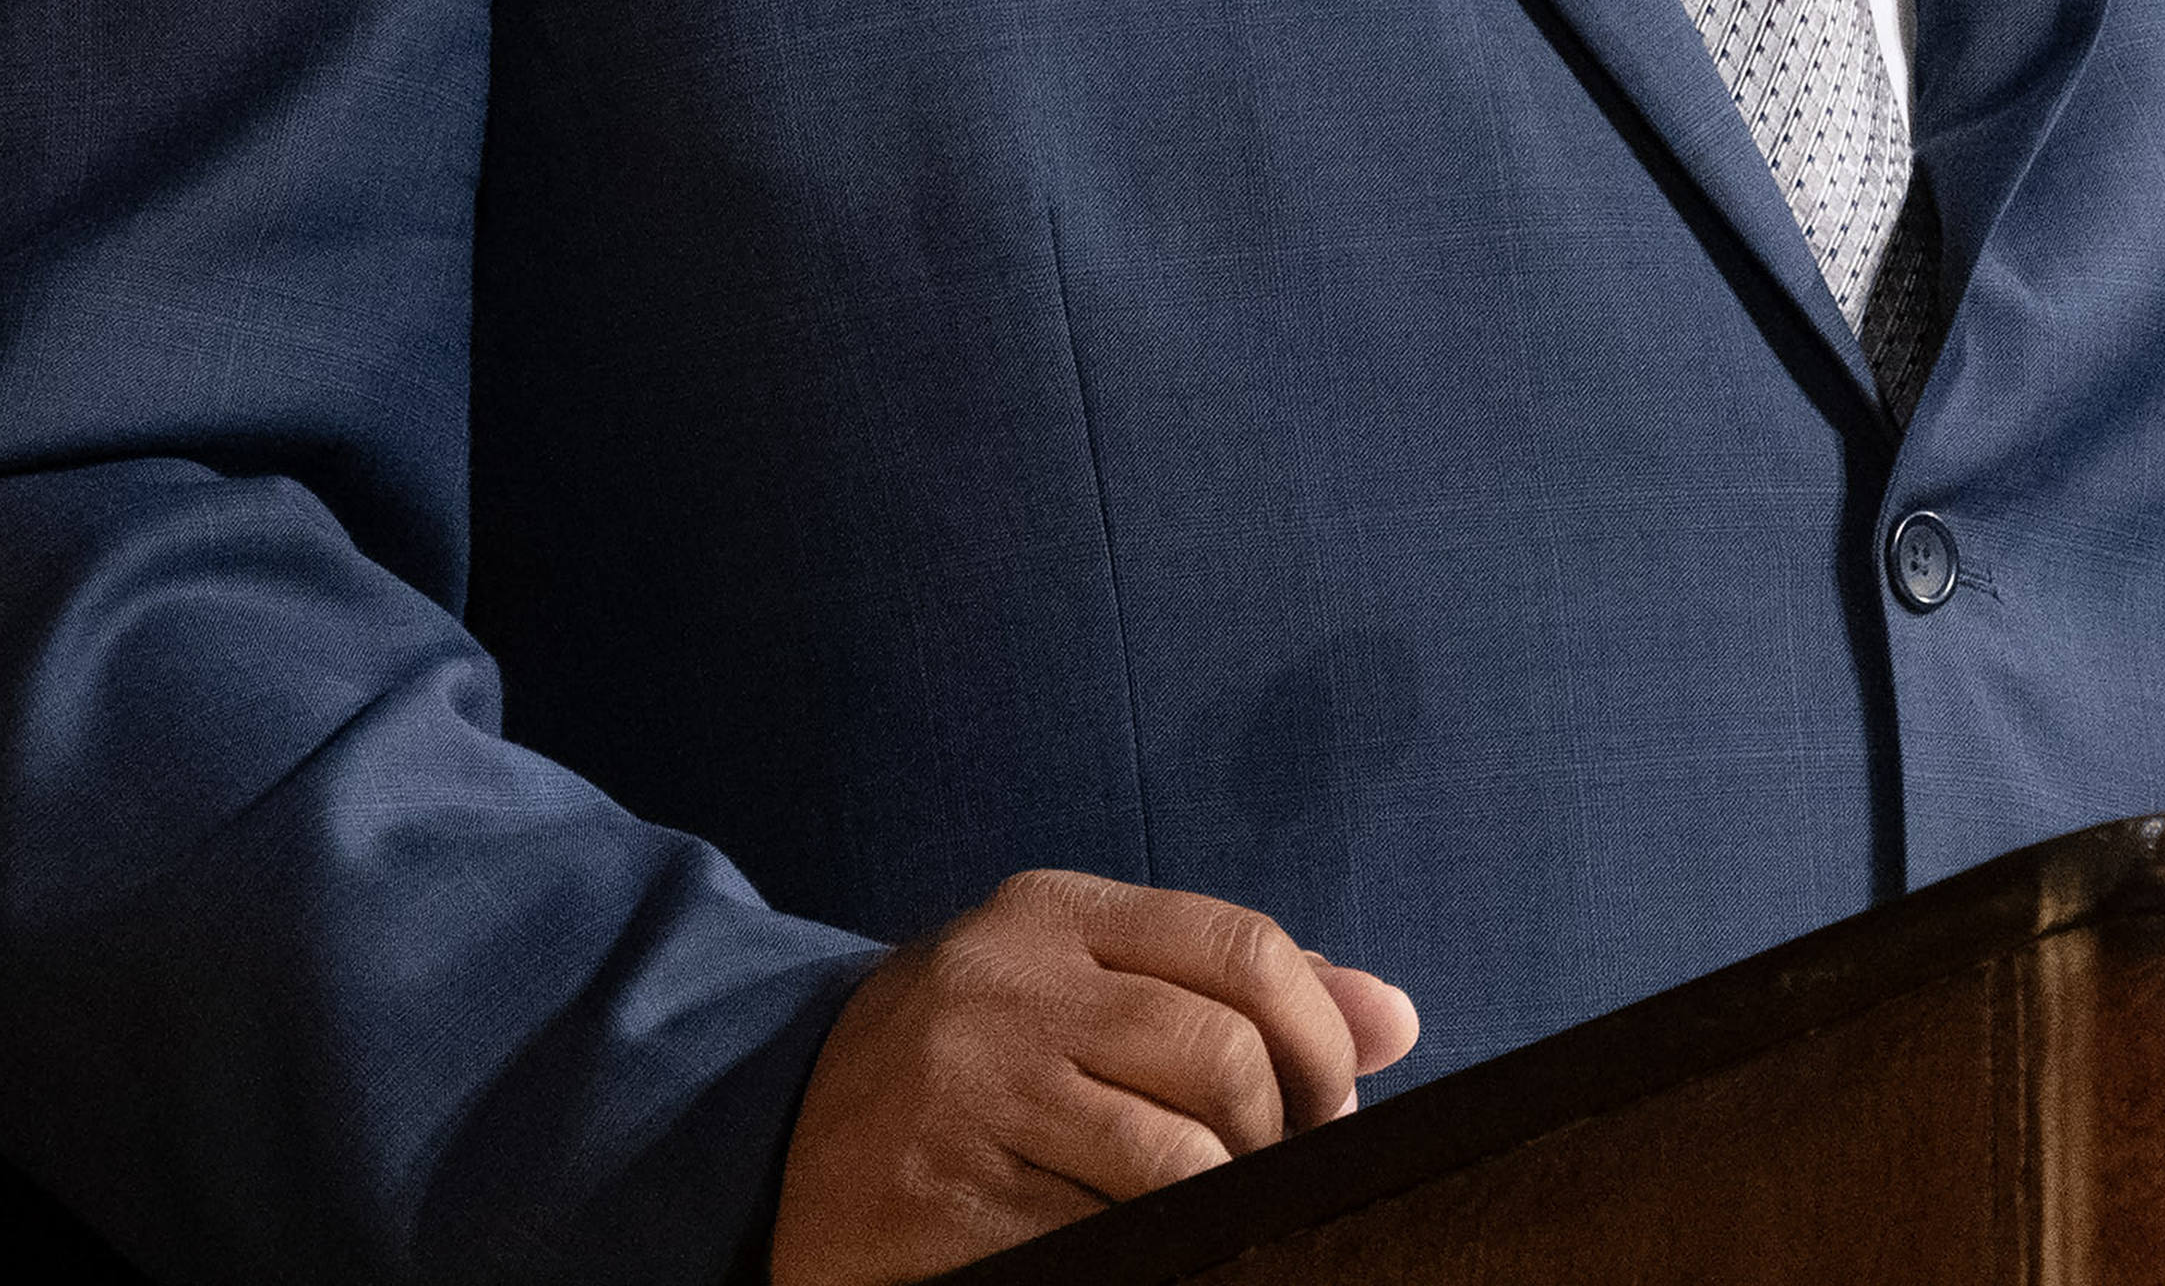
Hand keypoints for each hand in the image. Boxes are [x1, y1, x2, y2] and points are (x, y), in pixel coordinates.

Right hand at [765, 867, 1423, 1282]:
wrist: (767, 1125)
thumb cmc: (968, 1056)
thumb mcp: (1079, 982)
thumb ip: (1231, 990)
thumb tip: (1396, 1019)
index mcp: (1052, 912)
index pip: (1244, 947)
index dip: (1321, 1035)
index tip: (1331, 1103)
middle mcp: (1008, 986)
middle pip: (1223, 1056)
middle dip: (1279, 1135)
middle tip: (1273, 1175)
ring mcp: (969, 1092)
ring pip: (1174, 1158)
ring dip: (1223, 1204)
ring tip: (1212, 1216)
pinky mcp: (941, 1199)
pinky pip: (1097, 1237)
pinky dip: (1146, 1253)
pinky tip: (1136, 1248)